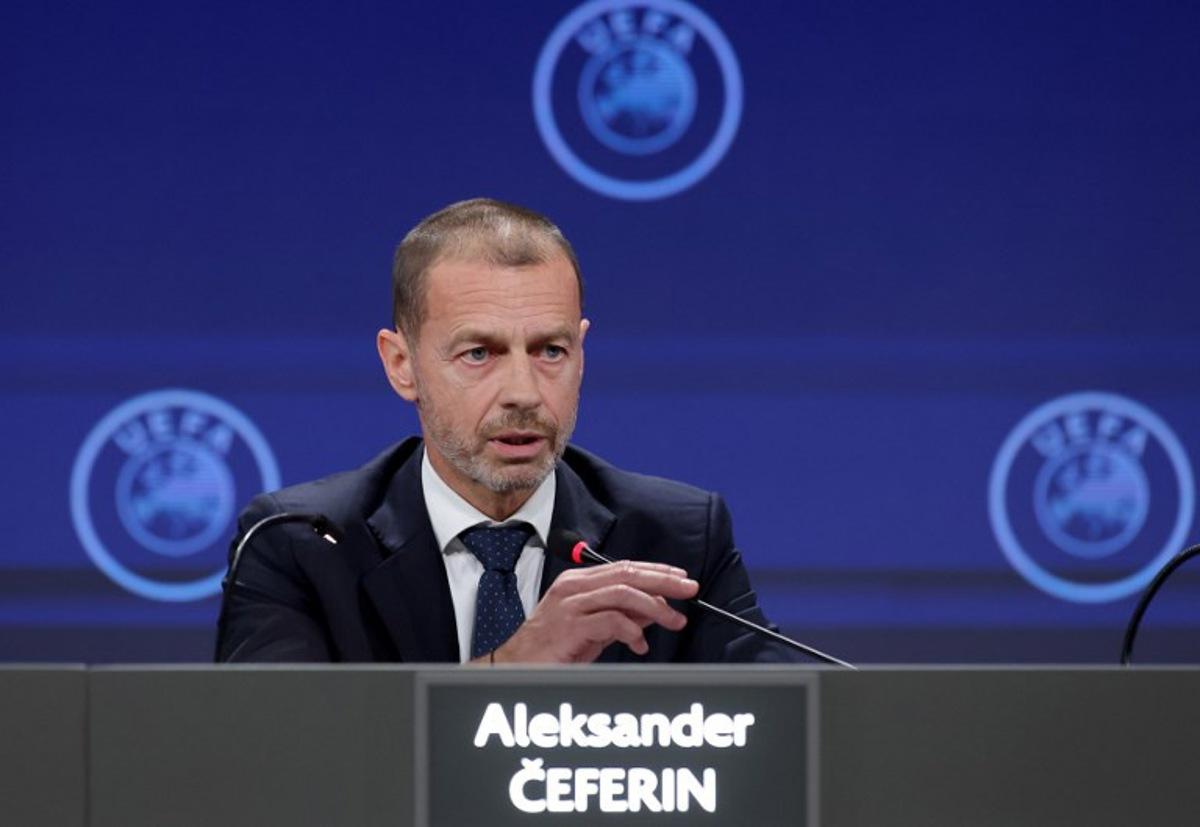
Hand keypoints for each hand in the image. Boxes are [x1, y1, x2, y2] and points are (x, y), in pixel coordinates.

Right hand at [489, 560, 698, 663]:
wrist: (518, 665)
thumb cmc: (554, 647)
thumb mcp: (594, 629)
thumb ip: (621, 616)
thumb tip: (654, 610)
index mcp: (579, 581)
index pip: (625, 567)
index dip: (657, 571)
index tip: (682, 579)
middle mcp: (575, 586)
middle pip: (628, 573)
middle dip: (664, 581)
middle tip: (690, 590)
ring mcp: (571, 604)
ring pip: (624, 593)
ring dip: (655, 606)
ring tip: (673, 620)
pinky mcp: (570, 625)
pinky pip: (611, 620)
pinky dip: (632, 631)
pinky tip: (639, 644)